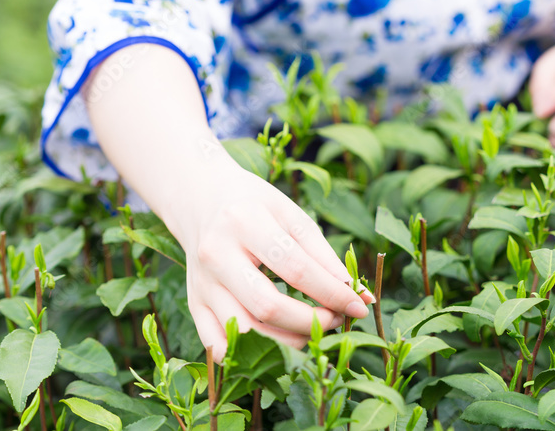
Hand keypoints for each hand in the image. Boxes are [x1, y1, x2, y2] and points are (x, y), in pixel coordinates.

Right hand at [164, 152, 374, 358]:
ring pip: (244, 332)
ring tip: (312, 331)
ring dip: (287, 342)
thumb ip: (325, 257)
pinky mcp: (194, 305)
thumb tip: (360, 297)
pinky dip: (250, 355)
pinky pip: (219, 346)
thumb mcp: (291, 215)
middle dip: (310, 322)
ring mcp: (201, 284)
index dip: (332, 293)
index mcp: (244, 222)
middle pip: (267, 306)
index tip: (358, 307)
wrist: (201, 199)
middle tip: (335, 320)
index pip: (295, 268)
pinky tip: (277, 343)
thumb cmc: (254, 205)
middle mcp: (216, 255)